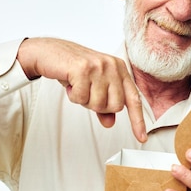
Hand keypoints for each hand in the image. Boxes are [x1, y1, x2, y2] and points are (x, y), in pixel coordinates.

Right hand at [17, 37, 146, 141]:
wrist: (49, 52)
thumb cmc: (72, 69)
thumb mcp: (92, 86)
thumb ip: (103, 104)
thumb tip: (110, 123)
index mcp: (120, 69)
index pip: (134, 99)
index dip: (137, 120)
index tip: (142, 138)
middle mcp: (113, 66)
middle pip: (115, 106)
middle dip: (99, 106)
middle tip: (87, 94)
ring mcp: (99, 66)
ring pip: (98, 104)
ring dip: (84, 100)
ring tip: (77, 86)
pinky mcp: (83, 69)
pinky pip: (81, 98)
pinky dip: (73, 95)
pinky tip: (70, 83)